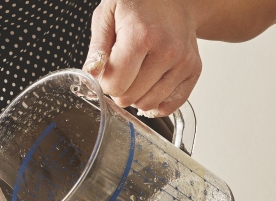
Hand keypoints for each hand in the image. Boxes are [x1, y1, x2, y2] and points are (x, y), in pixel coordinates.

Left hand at [83, 0, 201, 116]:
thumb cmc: (138, 5)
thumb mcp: (106, 16)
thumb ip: (97, 48)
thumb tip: (91, 74)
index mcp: (141, 36)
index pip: (115, 85)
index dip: (105, 82)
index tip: (108, 70)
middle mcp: (166, 51)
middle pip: (129, 98)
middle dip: (119, 89)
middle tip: (122, 70)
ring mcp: (183, 62)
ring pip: (148, 105)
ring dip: (137, 96)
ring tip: (137, 74)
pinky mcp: (193, 70)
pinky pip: (170, 106)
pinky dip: (156, 102)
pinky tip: (150, 86)